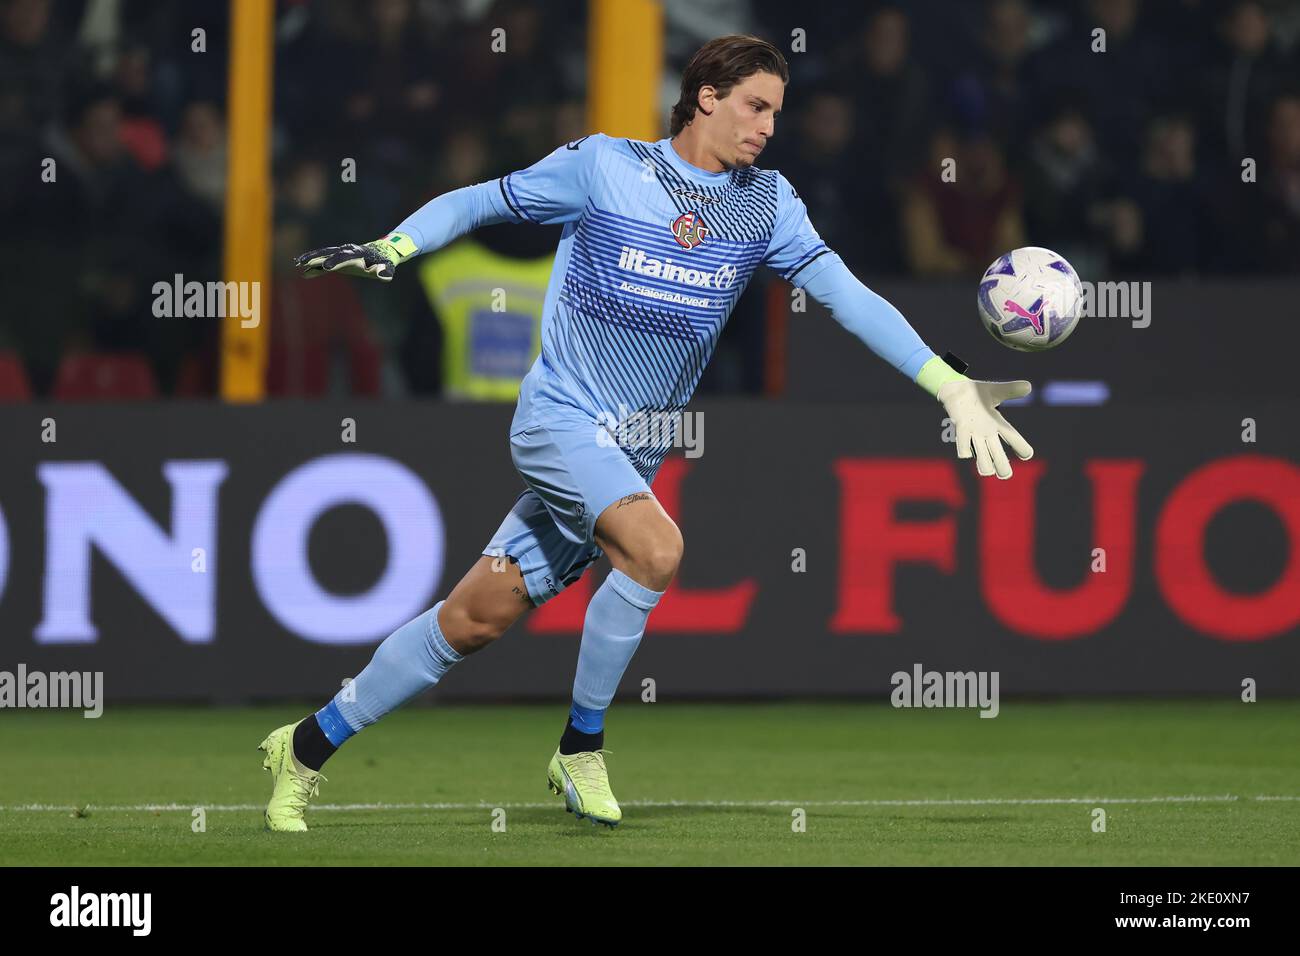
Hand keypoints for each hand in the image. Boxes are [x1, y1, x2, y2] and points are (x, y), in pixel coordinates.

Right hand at [294, 234, 411, 280]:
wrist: (381, 252)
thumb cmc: (385, 262)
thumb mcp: (388, 267)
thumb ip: (385, 271)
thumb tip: (383, 276)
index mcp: (357, 253)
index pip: (344, 257)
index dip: (336, 261)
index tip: (327, 268)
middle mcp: (346, 250)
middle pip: (329, 253)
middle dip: (316, 257)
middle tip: (303, 263)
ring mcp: (340, 253)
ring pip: (323, 254)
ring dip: (311, 258)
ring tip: (298, 263)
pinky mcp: (338, 258)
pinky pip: (324, 262)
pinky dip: (315, 266)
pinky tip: (304, 273)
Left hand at [938, 378, 1033, 478]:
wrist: (955, 390)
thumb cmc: (977, 393)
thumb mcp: (996, 390)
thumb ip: (1011, 390)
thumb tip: (1029, 386)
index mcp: (998, 424)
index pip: (1014, 438)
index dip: (1021, 448)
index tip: (1026, 455)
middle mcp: (987, 433)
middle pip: (998, 455)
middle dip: (1002, 468)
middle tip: (1005, 475)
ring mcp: (973, 433)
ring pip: (981, 457)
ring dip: (984, 465)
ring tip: (987, 471)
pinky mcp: (960, 429)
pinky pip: (963, 445)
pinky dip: (965, 451)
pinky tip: (966, 454)